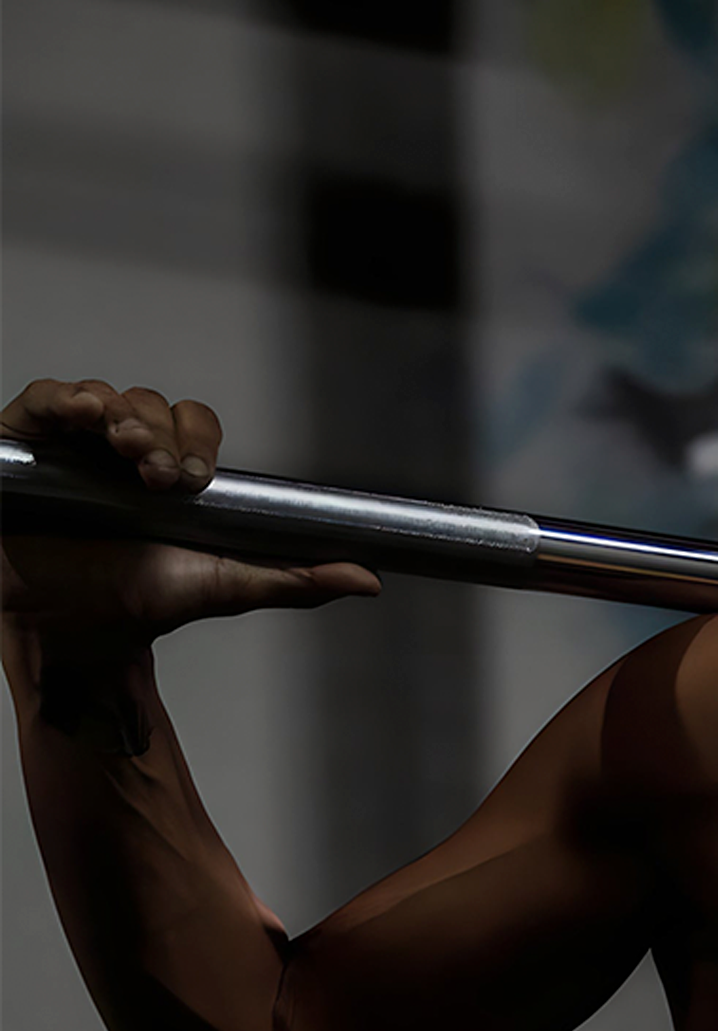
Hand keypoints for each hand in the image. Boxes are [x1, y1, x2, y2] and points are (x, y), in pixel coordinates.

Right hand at [0, 378, 380, 663]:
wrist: (75, 632)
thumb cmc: (144, 601)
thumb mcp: (225, 586)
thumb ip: (294, 578)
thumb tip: (369, 579)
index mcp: (170, 470)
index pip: (194, 426)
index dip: (199, 440)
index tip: (198, 479)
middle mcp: (122, 450)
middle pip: (150, 407)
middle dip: (161, 434)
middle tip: (162, 477)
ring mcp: (72, 445)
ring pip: (105, 399)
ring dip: (123, 419)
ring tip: (128, 455)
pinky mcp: (24, 445)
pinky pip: (44, 400)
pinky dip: (64, 398)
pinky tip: (84, 412)